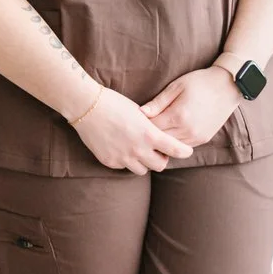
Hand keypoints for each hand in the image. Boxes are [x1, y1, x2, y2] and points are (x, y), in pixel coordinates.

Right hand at [69, 86, 193, 174]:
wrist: (86, 106)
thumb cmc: (114, 103)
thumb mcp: (140, 113)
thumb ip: (151, 129)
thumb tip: (161, 138)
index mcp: (149, 135)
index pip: (177, 150)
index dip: (184, 151)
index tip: (186, 150)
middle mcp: (139, 150)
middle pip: (161, 165)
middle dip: (161, 158)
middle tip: (157, 150)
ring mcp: (123, 158)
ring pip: (142, 170)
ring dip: (143, 162)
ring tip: (137, 150)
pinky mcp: (110, 161)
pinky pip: (123, 167)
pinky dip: (125, 160)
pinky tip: (119, 147)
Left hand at [142, 67, 245, 148]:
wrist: (228, 86)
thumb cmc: (199, 82)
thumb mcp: (176, 86)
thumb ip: (158, 102)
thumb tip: (141, 113)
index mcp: (178, 116)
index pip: (152, 128)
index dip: (141, 125)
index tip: (134, 120)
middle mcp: (188, 130)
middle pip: (161, 139)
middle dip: (150, 135)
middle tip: (140, 128)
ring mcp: (197, 137)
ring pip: (172, 146)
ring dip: (162, 140)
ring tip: (153, 132)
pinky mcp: (204, 139)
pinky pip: (183, 146)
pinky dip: (174, 141)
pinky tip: (168, 133)